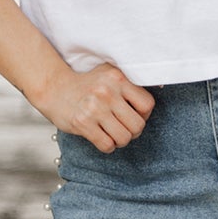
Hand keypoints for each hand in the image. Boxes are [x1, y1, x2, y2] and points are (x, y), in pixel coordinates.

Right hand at [34, 60, 155, 152]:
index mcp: (118, 78)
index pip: (148, 105)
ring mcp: (94, 108)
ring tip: (112, 133)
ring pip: (124, 138)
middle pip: (138, 126)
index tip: (133, 115)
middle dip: (133, 132)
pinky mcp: (82, 123)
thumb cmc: (87, 84)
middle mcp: (107, 92)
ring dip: (120, 140)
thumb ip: (132, 80)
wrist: (54, 88)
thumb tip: (163, 86)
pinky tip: (100, 137)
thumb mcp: (110, 73)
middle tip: (123, 128)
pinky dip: (107, 146)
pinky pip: (107, 145)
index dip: (144, 115)